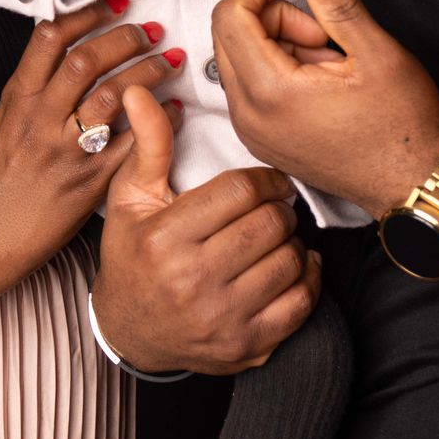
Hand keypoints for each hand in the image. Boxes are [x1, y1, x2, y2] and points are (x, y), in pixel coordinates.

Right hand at [0, 0, 178, 317]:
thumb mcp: (4, 123)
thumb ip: (34, 90)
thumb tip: (67, 56)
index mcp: (17, 99)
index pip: (51, 38)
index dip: (86, 14)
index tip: (113, 4)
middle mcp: (40, 118)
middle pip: (88, 59)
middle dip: (125, 37)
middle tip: (150, 29)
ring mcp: (64, 150)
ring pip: (114, 95)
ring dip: (149, 71)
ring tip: (169, 59)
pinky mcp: (88, 182)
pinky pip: (133, 143)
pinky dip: (161, 121)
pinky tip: (176, 110)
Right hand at [93, 87, 319, 374]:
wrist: (130, 331)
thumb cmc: (132, 256)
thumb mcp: (130, 198)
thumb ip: (149, 144)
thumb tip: (140, 91)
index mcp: (165, 239)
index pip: (239, 192)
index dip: (263, 180)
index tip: (266, 182)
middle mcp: (193, 282)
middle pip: (270, 225)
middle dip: (280, 209)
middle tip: (274, 207)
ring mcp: (222, 319)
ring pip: (290, 260)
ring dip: (293, 242)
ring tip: (277, 236)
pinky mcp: (246, 347)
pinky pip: (301, 304)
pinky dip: (308, 279)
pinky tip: (294, 265)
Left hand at [213, 0, 438, 218]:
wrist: (411, 184)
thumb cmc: (401, 126)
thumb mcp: (375, 52)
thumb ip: (338, 2)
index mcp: (270, 92)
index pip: (231, 16)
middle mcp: (249, 116)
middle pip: (230, 35)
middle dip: (272, 16)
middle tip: (323, 30)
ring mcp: (252, 132)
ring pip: (240, 60)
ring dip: (278, 44)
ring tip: (330, 61)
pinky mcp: (262, 140)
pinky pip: (251, 87)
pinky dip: (277, 69)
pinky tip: (320, 79)